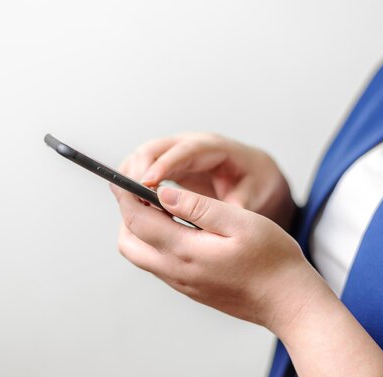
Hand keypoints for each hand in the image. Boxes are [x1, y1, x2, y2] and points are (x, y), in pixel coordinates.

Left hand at [111, 183, 321, 333]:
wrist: (288, 302)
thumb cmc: (272, 260)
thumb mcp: (240, 222)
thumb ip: (199, 207)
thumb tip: (163, 193)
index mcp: (185, 251)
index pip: (138, 220)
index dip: (124, 196)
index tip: (119, 177)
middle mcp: (176, 271)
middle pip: (128, 241)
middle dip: (127, 214)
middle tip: (139, 190)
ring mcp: (181, 283)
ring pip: (141, 255)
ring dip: (140, 229)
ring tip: (158, 205)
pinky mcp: (190, 288)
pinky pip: (158, 263)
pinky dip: (155, 241)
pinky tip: (177, 226)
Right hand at [118, 132, 296, 230]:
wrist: (255, 176)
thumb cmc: (255, 183)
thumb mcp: (252, 195)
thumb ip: (236, 207)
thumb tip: (221, 223)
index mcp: (214, 149)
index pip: (185, 151)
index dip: (164, 165)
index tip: (148, 183)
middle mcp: (191, 146)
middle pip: (155, 148)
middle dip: (138, 170)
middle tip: (129, 196)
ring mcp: (177, 154)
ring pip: (143, 156)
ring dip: (130, 176)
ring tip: (126, 203)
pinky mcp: (168, 166)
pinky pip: (142, 168)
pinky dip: (132, 183)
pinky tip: (130, 204)